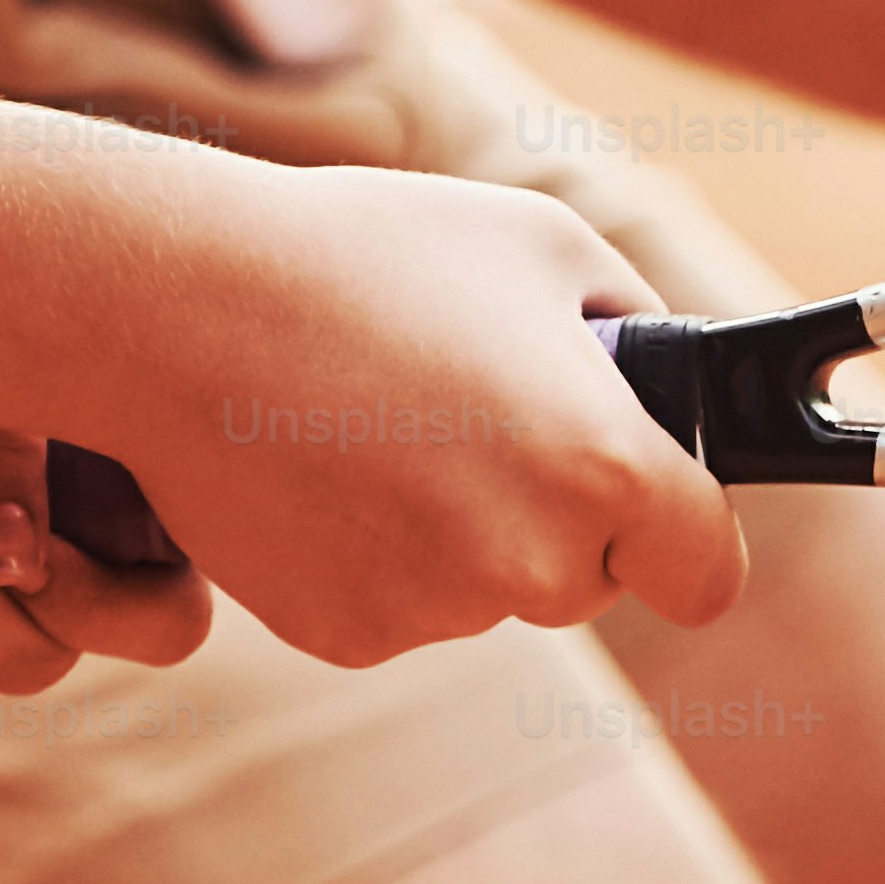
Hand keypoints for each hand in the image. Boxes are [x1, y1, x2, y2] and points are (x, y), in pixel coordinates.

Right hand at [75, 163, 745, 664]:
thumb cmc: (370, 256)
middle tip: (475, 417)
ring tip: (379, 420)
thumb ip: (636, 333)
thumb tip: (667, 388)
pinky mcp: (343, 635)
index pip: (705, 572)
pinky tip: (324, 466)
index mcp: (603, 468)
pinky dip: (373, 553)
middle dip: (557, 516)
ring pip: (484, 590)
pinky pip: (396, 605)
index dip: (687, 545)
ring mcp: (431, 610)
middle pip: (587, 579)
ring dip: (458, 530)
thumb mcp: (543, 248)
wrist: (179, 309)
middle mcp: (529, 561)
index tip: (667, 527)